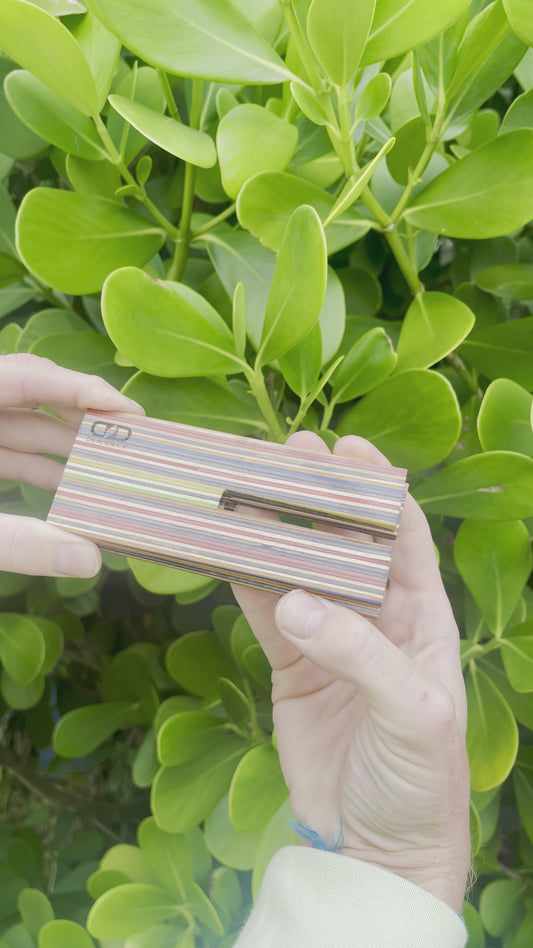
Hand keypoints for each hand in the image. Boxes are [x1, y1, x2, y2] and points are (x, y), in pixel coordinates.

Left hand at [0, 354, 143, 576]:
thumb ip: (16, 545)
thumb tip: (89, 560)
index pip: (24, 374)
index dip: (78, 387)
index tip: (130, 411)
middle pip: (27, 391)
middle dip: (79, 413)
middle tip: (130, 435)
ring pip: (17, 423)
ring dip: (61, 445)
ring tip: (111, 465)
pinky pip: (3, 448)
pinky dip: (35, 465)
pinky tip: (69, 488)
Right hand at [232, 431, 469, 912]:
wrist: (377, 846)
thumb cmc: (421, 778)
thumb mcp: (411, 714)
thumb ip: (359, 654)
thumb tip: (296, 603)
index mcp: (423, 618)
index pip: (403, 538)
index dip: (378, 490)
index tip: (350, 448)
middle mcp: (377, 617)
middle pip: (343, 541)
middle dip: (318, 495)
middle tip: (287, 451)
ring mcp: (329, 638)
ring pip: (297, 570)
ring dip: (273, 530)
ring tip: (246, 485)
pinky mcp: (290, 665)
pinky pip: (264, 613)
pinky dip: (244, 581)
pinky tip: (225, 547)